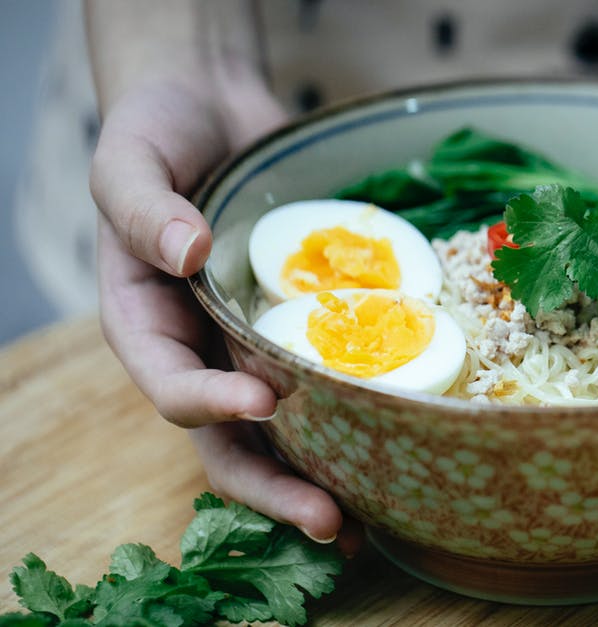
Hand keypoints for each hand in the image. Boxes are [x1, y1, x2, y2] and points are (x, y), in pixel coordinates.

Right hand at [91, 80, 360, 552]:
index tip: (263, 402)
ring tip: (374, 523)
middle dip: (276, 488)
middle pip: (231, 440)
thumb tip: (187, 251)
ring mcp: (255, 345)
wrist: (213, 107)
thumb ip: (145, 207)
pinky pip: (332, 379)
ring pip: (285, 432)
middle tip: (332, 522)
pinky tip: (406, 443)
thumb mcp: (129, 159)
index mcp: (146, 324)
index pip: (171, 385)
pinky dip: (359, 417)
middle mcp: (202, 350)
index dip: (211, 405)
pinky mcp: (306, 328)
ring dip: (324, 477)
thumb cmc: (157, 132)